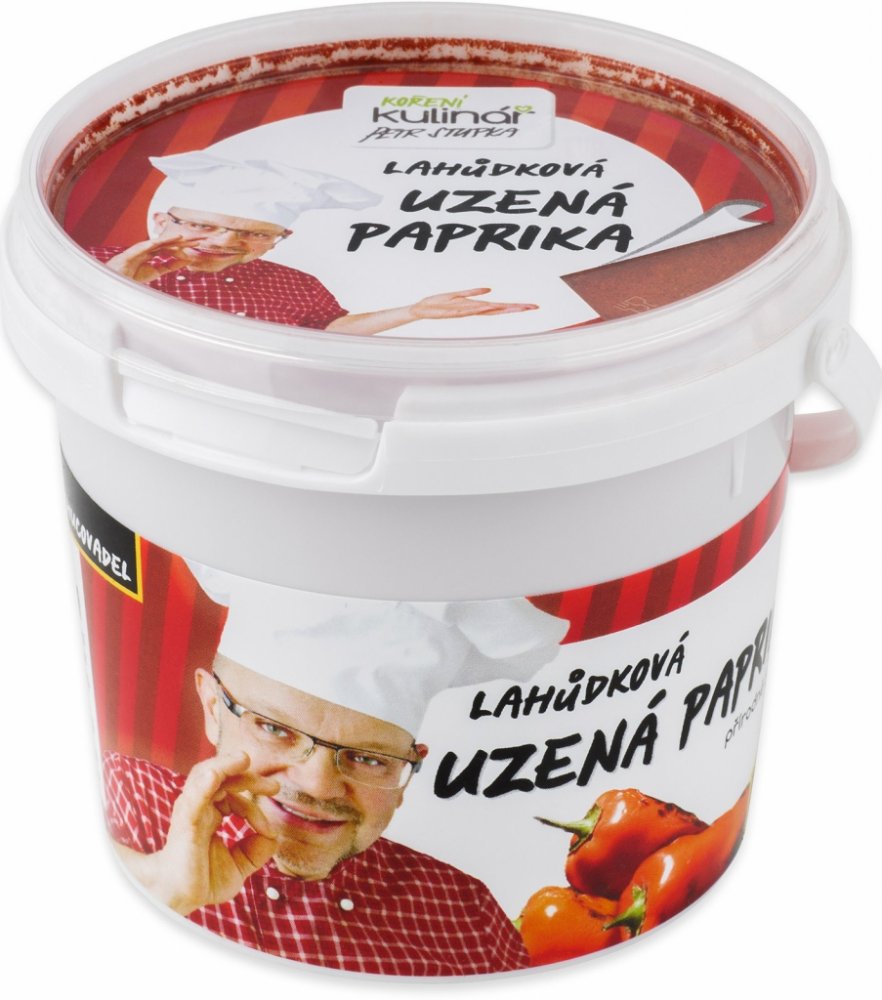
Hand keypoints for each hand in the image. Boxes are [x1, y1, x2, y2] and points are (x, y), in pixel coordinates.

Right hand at [103, 235, 203, 282]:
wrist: (117, 280)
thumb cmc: (133, 275)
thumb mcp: (157, 271)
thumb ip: (170, 265)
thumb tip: (185, 260)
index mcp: (154, 252)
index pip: (173, 247)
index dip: (186, 246)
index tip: (199, 245)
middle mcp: (151, 247)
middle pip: (172, 242)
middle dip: (187, 240)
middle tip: (203, 238)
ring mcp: (145, 246)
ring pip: (166, 241)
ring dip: (181, 239)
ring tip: (195, 238)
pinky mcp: (140, 248)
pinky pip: (156, 243)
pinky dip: (168, 240)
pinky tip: (179, 238)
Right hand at [118, 752, 279, 915]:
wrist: (178, 900)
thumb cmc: (202, 880)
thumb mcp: (240, 864)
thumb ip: (259, 849)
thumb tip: (274, 835)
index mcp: (212, 813)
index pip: (236, 797)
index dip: (256, 810)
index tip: (269, 831)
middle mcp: (200, 807)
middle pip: (224, 778)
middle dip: (249, 778)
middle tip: (273, 787)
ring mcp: (190, 812)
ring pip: (204, 776)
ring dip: (224, 765)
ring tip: (243, 758)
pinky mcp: (184, 824)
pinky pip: (193, 799)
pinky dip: (203, 785)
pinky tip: (214, 775)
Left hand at [408, 288, 538, 319]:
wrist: (420, 309)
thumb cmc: (437, 303)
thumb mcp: (457, 294)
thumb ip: (472, 292)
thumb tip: (489, 290)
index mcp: (475, 306)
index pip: (499, 306)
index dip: (515, 306)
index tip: (531, 306)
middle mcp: (473, 310)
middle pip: (498, 309)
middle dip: (516, 308)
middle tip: (533, 307)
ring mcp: (464, 311)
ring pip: (486, 310)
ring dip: (502, 308)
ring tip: (516, 307)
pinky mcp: (452, 311)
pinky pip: (468, 310)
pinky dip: (477, 309)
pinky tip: (488, 307)